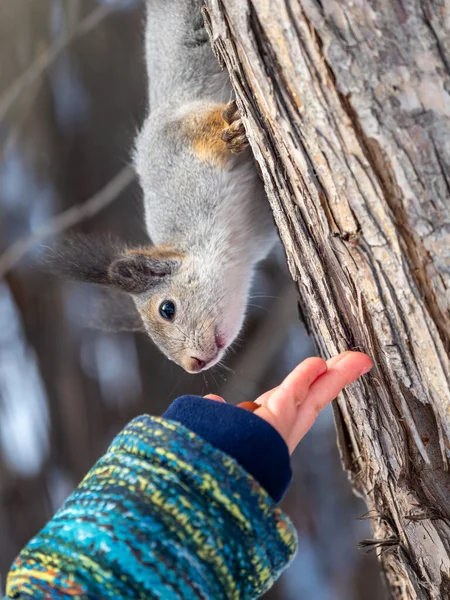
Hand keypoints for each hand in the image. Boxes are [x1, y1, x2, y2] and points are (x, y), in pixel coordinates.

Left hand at [205, 351, 371, 453]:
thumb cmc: (204, 467)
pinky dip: (304, 378)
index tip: (318, 371)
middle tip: (354, 363)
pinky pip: (290, 396)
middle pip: (309, 402)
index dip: (306, 387)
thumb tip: (215, 401)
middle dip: (331, 381)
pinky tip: (318, 364)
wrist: (200, 492)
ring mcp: (276, 435)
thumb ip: (217, 416)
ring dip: (332, 377)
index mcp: (261, 437)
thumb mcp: (212, 432)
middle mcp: (274, 437)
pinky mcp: (271, 428)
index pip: (289, 406)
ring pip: (309, 399)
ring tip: (354, 360)